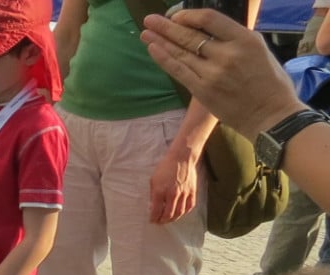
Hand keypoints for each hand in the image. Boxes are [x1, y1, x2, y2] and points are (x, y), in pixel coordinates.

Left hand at [142, 10, 308, 138]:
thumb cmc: (270, 81)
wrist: (272, 114)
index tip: (177, 16)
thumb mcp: (259, 49)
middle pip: (190, 36)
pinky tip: (153, 49)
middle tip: (150, 19)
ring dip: (160, 41)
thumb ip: (234, 39)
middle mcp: (226, 54)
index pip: (210, 19)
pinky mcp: (202, 90)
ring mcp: (212, 73)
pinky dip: (164, 59)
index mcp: (244, 40)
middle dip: (167, 26)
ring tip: (146, 32)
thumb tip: (209, 30)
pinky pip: (178, 71)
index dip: (189, 15)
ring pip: (180, 53)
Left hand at [149, 147, 200, 223]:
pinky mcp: (192, 191)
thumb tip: (152, 207)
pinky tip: (179, 213)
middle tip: (159, 222)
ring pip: (179, 212)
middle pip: (168, 214)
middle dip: (163, 221)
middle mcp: (172, 194)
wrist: (181, 158)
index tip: (152, 220)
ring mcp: (184, 193)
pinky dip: (184, 212)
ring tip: (168, 219)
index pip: (156, 211)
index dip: (153, 218)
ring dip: (173, 218)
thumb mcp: (153, 180)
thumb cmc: (165, 168)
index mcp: (160, 191)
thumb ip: (153, 195)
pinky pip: (189, 206)